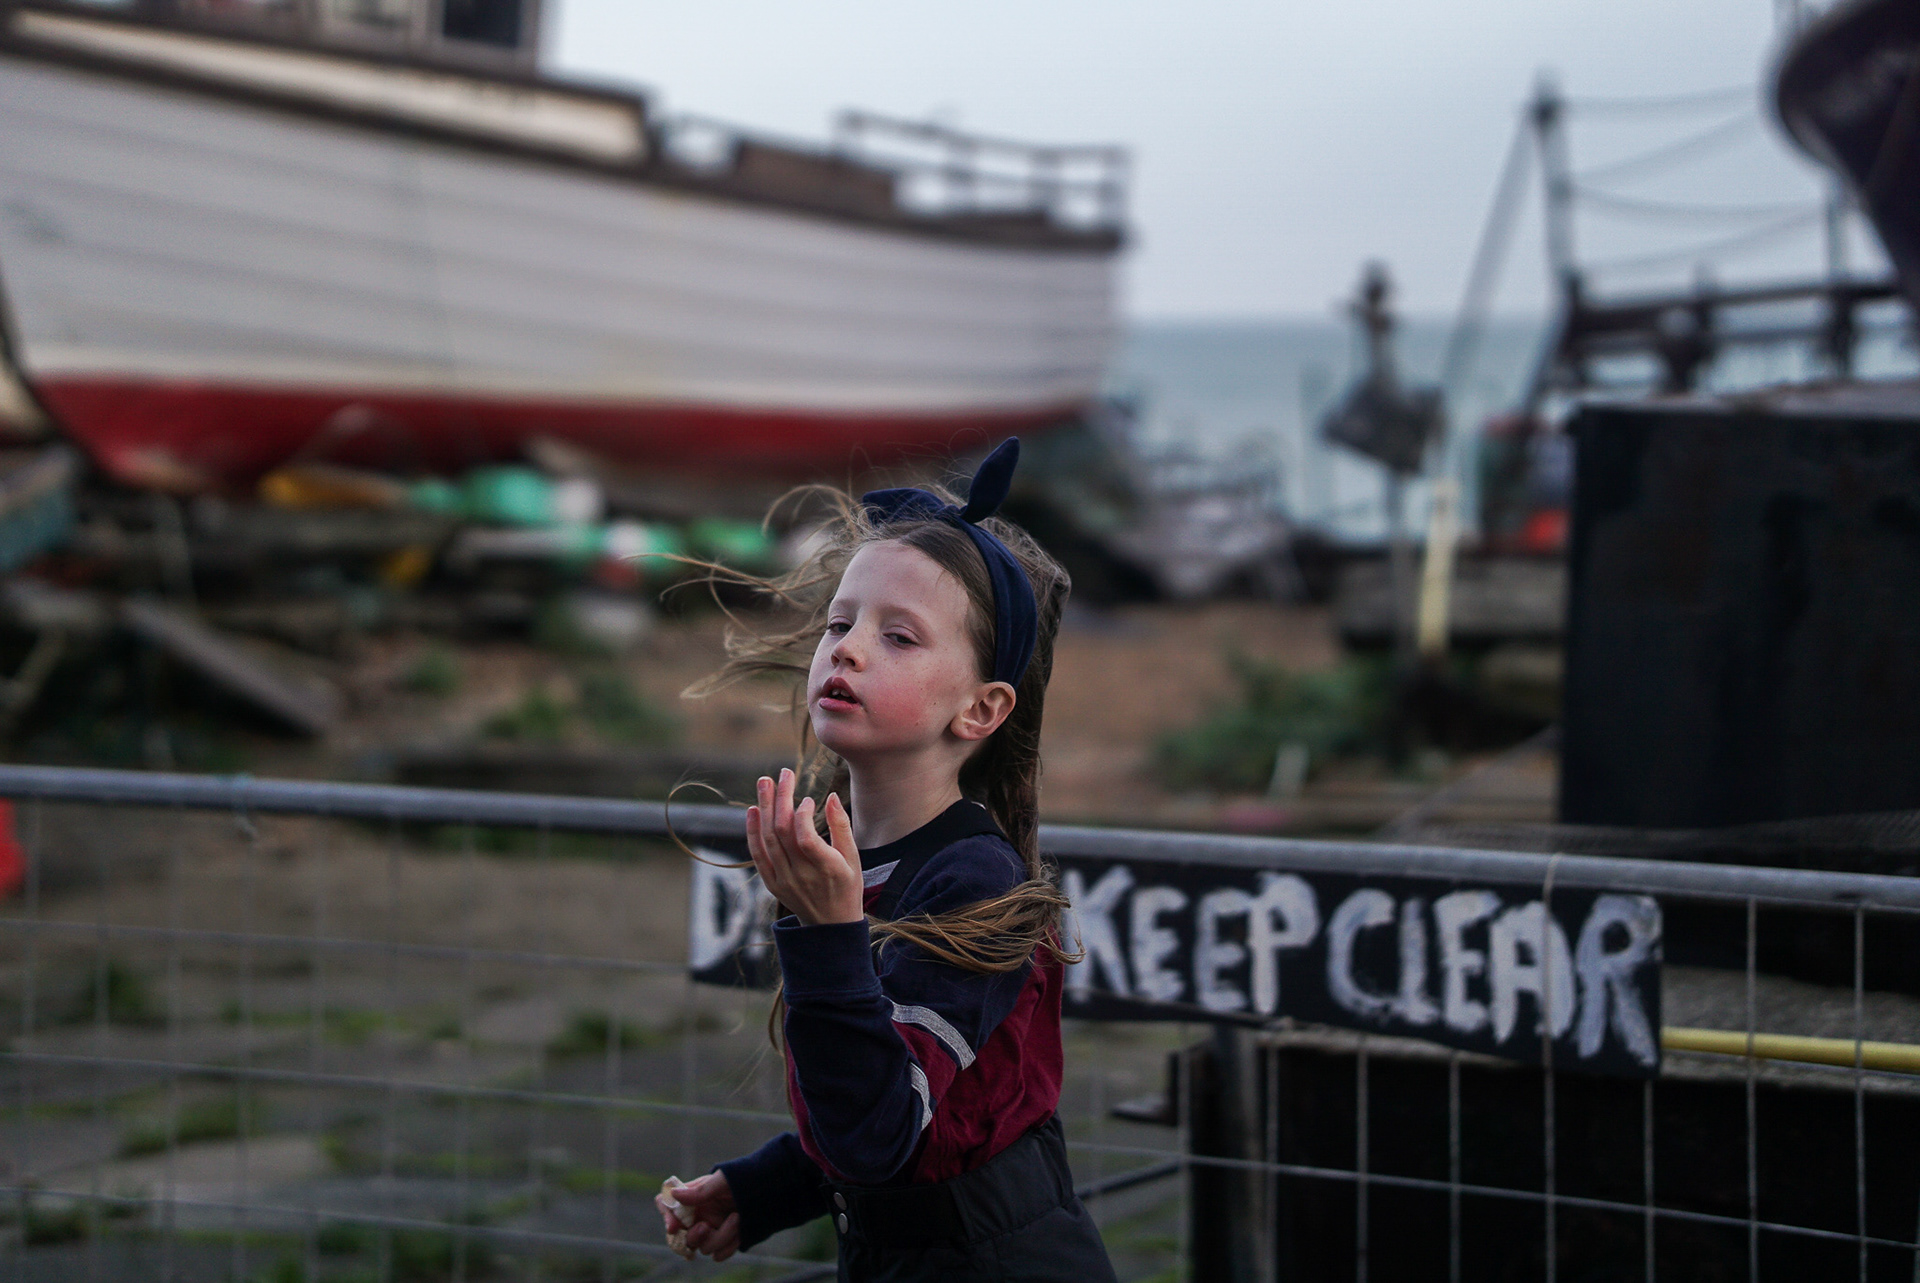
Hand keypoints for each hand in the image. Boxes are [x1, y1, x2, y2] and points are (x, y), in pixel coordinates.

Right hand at [657, 1172, 740, 1261]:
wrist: (771, 1189)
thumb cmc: (744, 1178)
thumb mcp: (723, 1181)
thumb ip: (700, 1191)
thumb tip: (674, 1194)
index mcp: (693, 1197)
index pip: (668, 1206)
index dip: (667, 1217)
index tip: (674, 1227)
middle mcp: (699, 1215)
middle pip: (683, 1236)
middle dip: (693, 1236)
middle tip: (706, 1227)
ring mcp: (712, 1230)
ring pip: (704, 1247)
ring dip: (720, 1236)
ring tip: (737, 1218)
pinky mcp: (725, 1241)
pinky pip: (719, 1254)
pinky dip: (729, 1246)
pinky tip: (741, 1231)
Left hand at [745, 769, 861, 925]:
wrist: (830, 925)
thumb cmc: (847, 886)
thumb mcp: (853, 858)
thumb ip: (842, 827)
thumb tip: (830, 796)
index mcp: (826, 868)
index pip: (805, 837)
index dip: (803, 813)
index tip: (808, 799)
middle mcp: (801, 875)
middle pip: (782, 831)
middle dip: (780, 799)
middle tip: (782, 774)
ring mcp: (784, 880)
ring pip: (768, 840)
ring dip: (764, 808)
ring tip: (764, 782)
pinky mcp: (772, 884)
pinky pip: (758, 855)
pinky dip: (753, 832)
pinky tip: (753, 811)